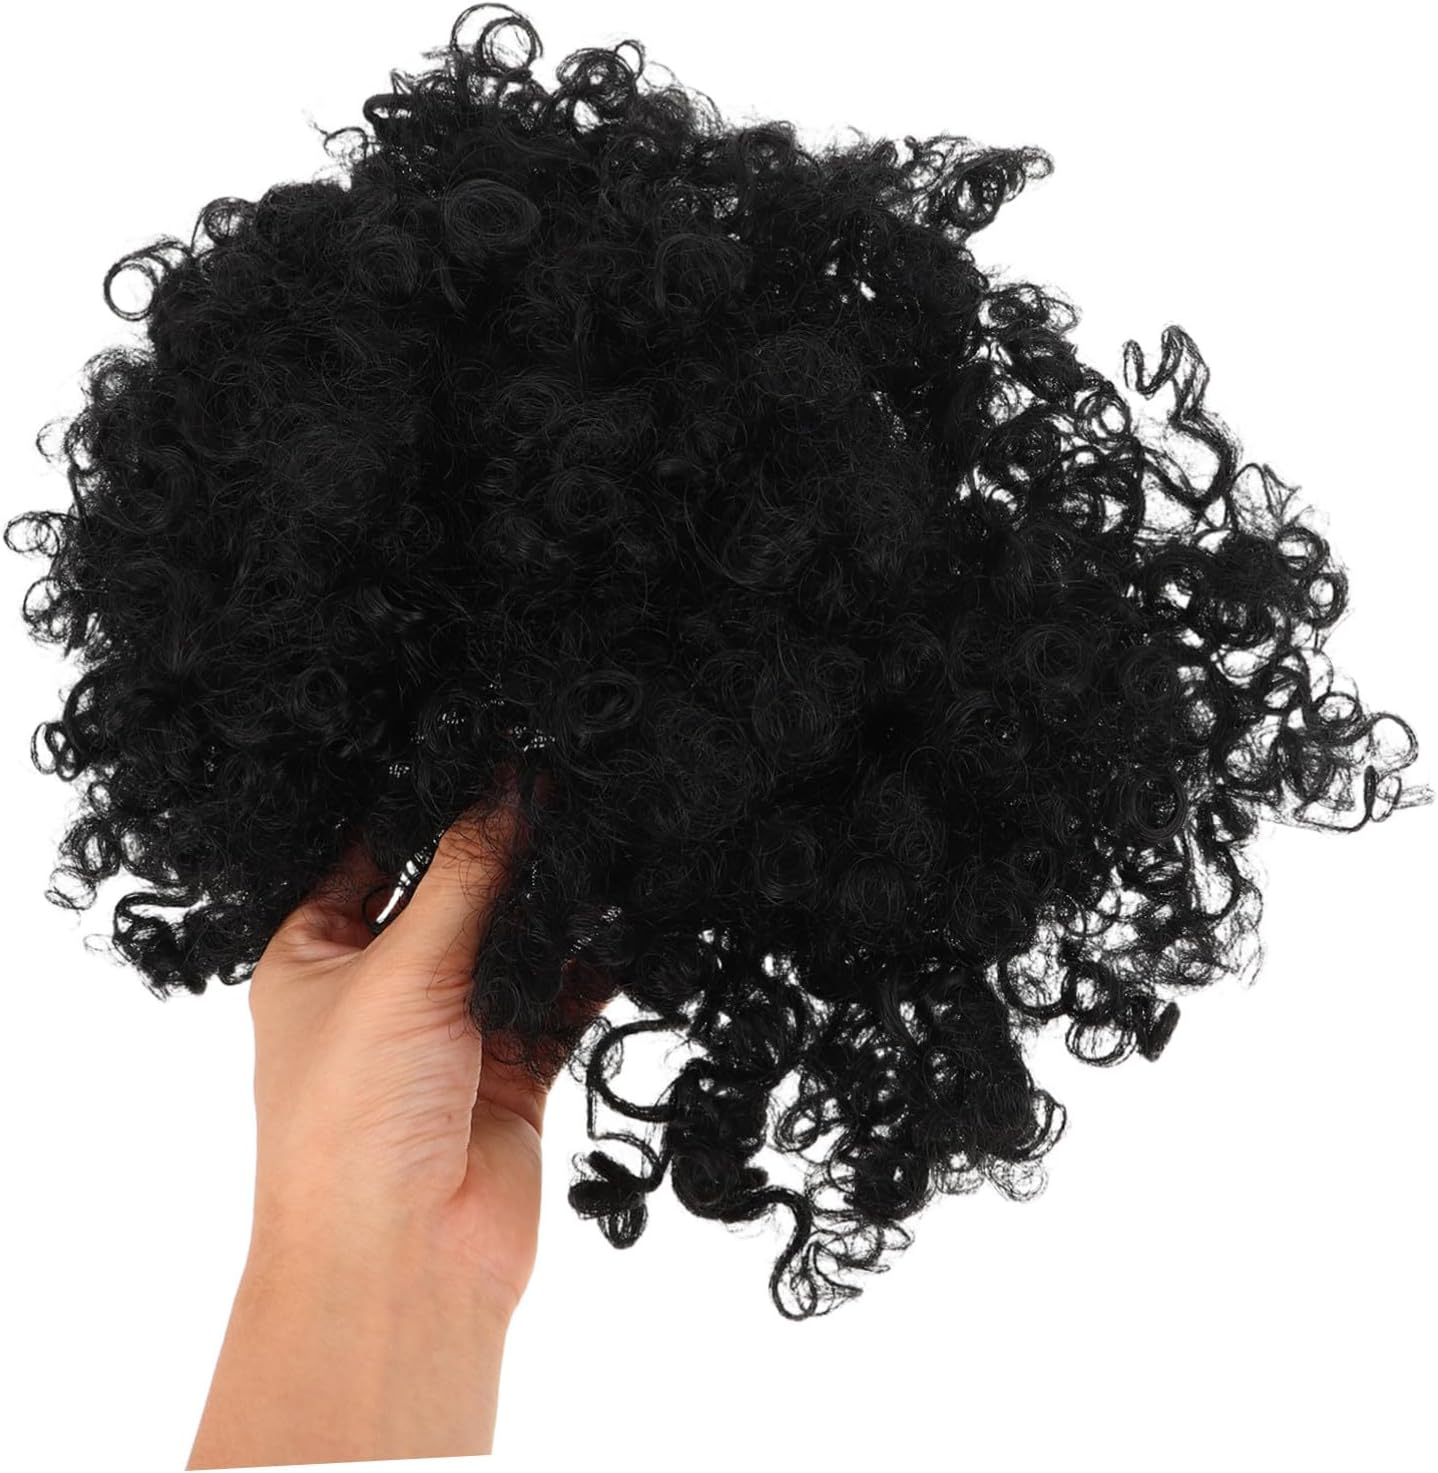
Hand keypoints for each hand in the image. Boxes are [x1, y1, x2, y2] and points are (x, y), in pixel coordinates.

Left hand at [246, 772, 559, 1311]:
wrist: (399, 1265)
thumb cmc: (352, 1116)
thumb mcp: (400, 969)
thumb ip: (468, 871)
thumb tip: (513, 780)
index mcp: (315, 956)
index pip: (369, 852)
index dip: (423, 801)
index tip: (485, 744)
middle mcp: (383, 986)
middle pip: (454, 889)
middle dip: (506, 843)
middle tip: (566, 774)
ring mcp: (453, 1027)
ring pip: (514, 937)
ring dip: (556, 897)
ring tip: (606, 828)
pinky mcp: (517, 1065)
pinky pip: (561, 991)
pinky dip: (593, 958)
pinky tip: (627, 911)